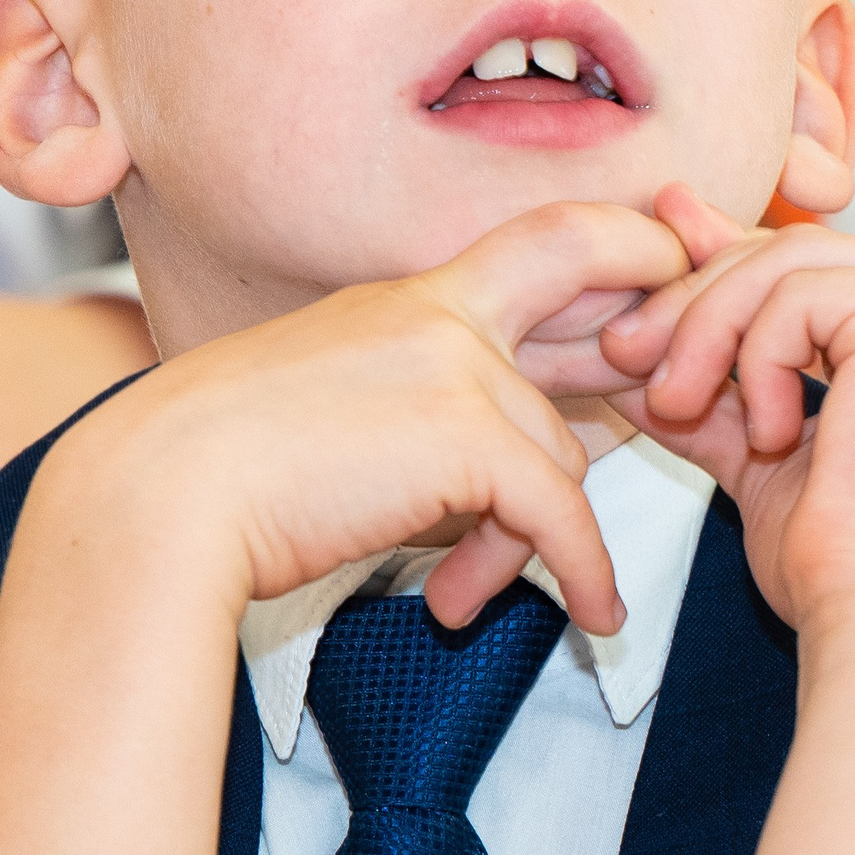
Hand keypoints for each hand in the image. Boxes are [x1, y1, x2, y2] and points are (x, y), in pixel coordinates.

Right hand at [35, 200, 696, 638]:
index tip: (677, 258)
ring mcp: (454, 365)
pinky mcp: (465, 436)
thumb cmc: (211, 475)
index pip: (539, 237)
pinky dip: (585, 572)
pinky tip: (591, 617)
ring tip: (478, 594)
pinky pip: (561, 514)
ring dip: (546, 535)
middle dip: (659, 310)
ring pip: (562, 449)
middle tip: (700, 373)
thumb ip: (411, 413)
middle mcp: (435, 311)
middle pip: (586, 278)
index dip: (622, 241)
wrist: (154, 501)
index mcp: (399, 297)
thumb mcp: (322, 412)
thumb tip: (485, 463)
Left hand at [596, 188, 854, 639]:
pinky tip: (768, 436)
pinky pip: (798, 298)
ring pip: (788, 264)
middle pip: (798, 250)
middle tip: (622, 345)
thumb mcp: (759, 447)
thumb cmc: (837, 562)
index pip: (813, 264)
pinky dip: (756, 360)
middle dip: (697, 292)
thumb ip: (715, 379)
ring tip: (672, 402)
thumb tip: (633, 333)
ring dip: (706, 328)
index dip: (724, 259)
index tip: (652, 255)